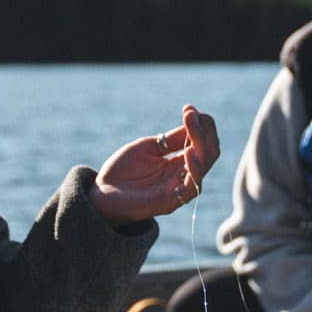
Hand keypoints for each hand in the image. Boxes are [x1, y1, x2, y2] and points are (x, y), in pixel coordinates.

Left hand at [90, 105, 220, 225]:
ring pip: (204, 168)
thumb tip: (194, 119)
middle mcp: (184, 176)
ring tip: (194, 126)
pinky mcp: (171, 202)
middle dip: (205, 131)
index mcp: (180, 162)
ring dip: (202, 145)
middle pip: (208, 153)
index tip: (190, 109)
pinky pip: (191, 188)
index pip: (202, 143)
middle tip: (193, 114)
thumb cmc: (123, 171)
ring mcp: (179, 189)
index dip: (202, 125)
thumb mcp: (149, 147)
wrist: (102, 194)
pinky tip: (190, 153)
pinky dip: (195, 169)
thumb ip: (172, 140)